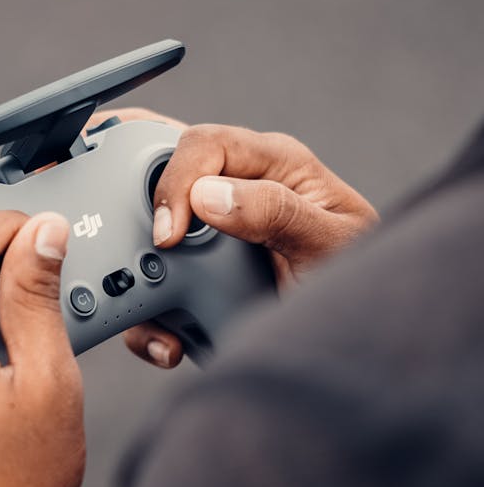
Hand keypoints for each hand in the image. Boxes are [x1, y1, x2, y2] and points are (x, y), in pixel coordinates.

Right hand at [91, 108, 377, 368]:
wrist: (364, 342)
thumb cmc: (362, 278)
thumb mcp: (329, 244)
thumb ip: (275, 212)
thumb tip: (207, 194)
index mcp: (270, 164)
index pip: (202, 144)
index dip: (175, 182)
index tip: (169, 234)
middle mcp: (235, 190)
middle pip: (157, 176)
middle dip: (131, 213)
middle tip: (121, 253)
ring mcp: (212, 237)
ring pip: (146, 233)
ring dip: (135, 277)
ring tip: (150, 315)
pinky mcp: (200, 280)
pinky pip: (156, 288)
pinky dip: (150, 320)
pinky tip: (169, 341)